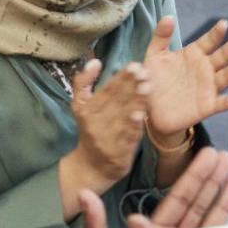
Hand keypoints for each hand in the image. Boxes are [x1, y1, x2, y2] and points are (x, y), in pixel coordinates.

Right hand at [66, 59, 148, 191]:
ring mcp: (106, 139)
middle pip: (116, 101)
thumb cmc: (90, 130)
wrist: (91, 167)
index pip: (106, 90)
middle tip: (144, 72)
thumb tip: (95, 60)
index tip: (134, 65)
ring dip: (135, 101)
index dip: (121, 77)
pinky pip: (127, 138)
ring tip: (146, 87)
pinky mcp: (117, 153)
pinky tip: (141, 115)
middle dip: (131, 85)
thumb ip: (83, 82)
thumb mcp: (80, 106)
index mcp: (86, 110)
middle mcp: (94, 123)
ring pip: (123, 117)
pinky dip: (133, 126)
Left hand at [142, 16, 227, 144]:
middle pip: (223, 56)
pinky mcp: (207, 106)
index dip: (216, 33)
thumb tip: (169, 17)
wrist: (150, 110)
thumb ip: (161, 36)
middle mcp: (205, 69)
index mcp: (194, 55)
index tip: (224, 24)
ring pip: (226, 77)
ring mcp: (208, 87)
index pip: (209, 41)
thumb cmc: (153, 80)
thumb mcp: (154, 56)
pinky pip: (223, 103)